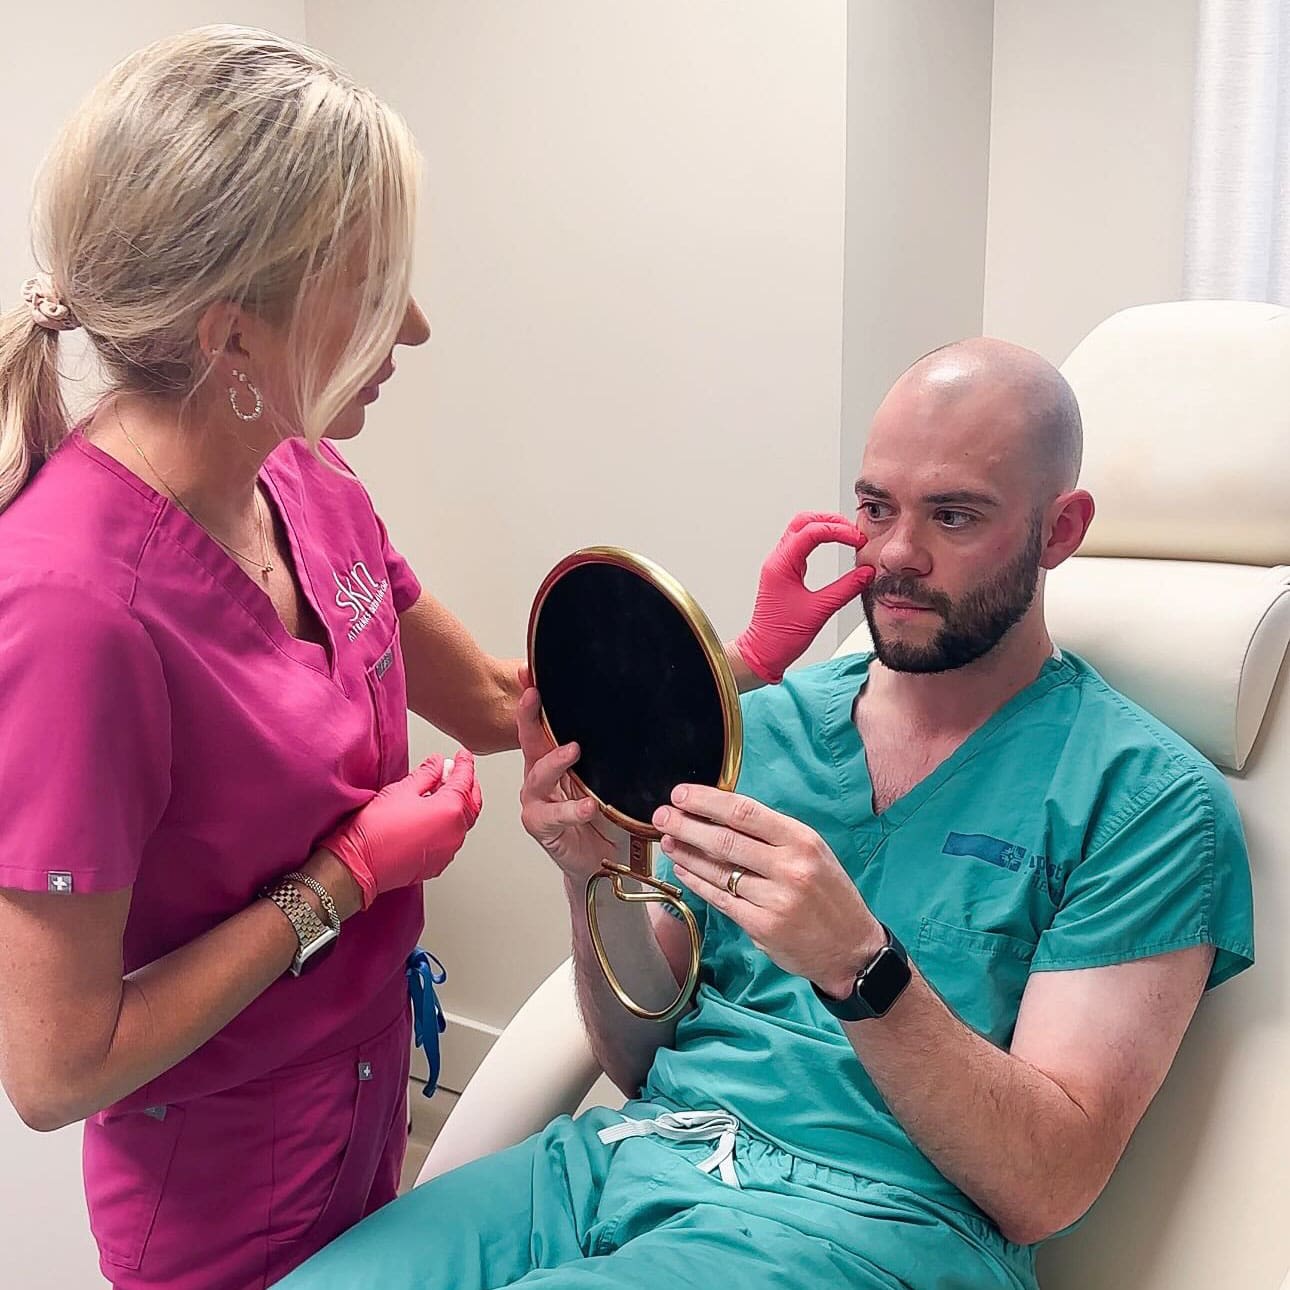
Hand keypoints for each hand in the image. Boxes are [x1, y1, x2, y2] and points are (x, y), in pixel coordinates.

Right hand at [320, 751, 482, 909]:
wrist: (358, 865)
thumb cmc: (375, 829)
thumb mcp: (402, 790)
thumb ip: (426, 774)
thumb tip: (438, 764)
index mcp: (450, 810)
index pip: (465, 780)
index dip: (465, 764)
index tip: (463, 756)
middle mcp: (455, 832)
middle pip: (471, 802)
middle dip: (468, 784)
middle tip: (458, 771)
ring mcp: (448, 850)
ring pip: (463, 821)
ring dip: (458, 804)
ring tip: (443, 791)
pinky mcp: (438, 863)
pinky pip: (451, 838)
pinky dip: (449, 823)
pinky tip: (434, 815)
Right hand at [517, 670, 620, 881]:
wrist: (601, 859)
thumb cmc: (603, 816)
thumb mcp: (608, 778)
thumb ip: (609, 755)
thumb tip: (633, 719)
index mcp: (552, 759)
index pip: (540, 725)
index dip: (532, 701)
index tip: (528, 674)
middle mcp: (539, 776)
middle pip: (529, 742)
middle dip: (529, 717)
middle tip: (534, 697)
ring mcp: (537, 801)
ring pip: (538, 776)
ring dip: (555, 761)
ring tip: (573, 751)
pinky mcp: (541, 826)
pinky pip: (553, 816)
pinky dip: (572, 810)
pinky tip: (588, 805)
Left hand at [652, 783, 883, 996]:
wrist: (852, 948)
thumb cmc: (829, 894)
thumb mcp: (812, 852)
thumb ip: (772, 836)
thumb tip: (720, 816)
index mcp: (802, 840)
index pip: (745, 812)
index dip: (707, 801)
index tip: (681, 794)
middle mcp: (789, 867)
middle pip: (725, 840)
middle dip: (686, 825)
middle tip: (661, 816)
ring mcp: (774, 899)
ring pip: (718, 870)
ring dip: (686, 854)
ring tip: (668, 841)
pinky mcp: (762, 926)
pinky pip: (720, 899)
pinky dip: (697, 882)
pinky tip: (683, 870)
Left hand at [733, 512, 874, 683]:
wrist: (762, 652)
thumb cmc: (780, 636)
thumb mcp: (819, 612)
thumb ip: (845, 590)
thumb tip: (866, 573)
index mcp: (781, 565)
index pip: (811, 532)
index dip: (839, 531)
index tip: (858, 540)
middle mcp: (778, 560)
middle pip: (804, 522)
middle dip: (831, 522)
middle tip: (854, 532)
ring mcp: (781, 565)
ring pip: (801, 530)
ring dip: (825, 528)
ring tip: (849, 536)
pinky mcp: (786, 573)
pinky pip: (802, 546)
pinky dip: (820, 540)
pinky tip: (836, 547)